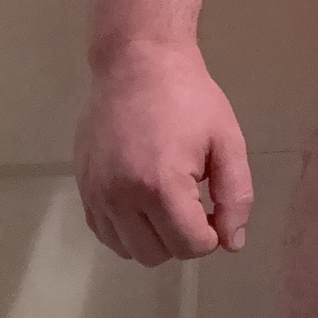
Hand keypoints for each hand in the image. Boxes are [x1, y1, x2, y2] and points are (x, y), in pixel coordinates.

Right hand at [74, 41, 252, 265]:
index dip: (212, 234)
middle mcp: (120, 197)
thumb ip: (236, 196)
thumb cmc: (190, 98)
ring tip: (168, 199)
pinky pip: (105, 234)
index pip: (191, 246)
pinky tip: (144, 201)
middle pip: (158, 254)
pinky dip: (128, 230)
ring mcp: (95, 194)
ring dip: (155, 237)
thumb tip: (232, 243)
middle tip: (194, 201)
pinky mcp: (82, 188)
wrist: (137, 63)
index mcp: (160, 185)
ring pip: (129, 250)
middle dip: (184, 238)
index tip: (215, 206)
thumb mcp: (227, 142)